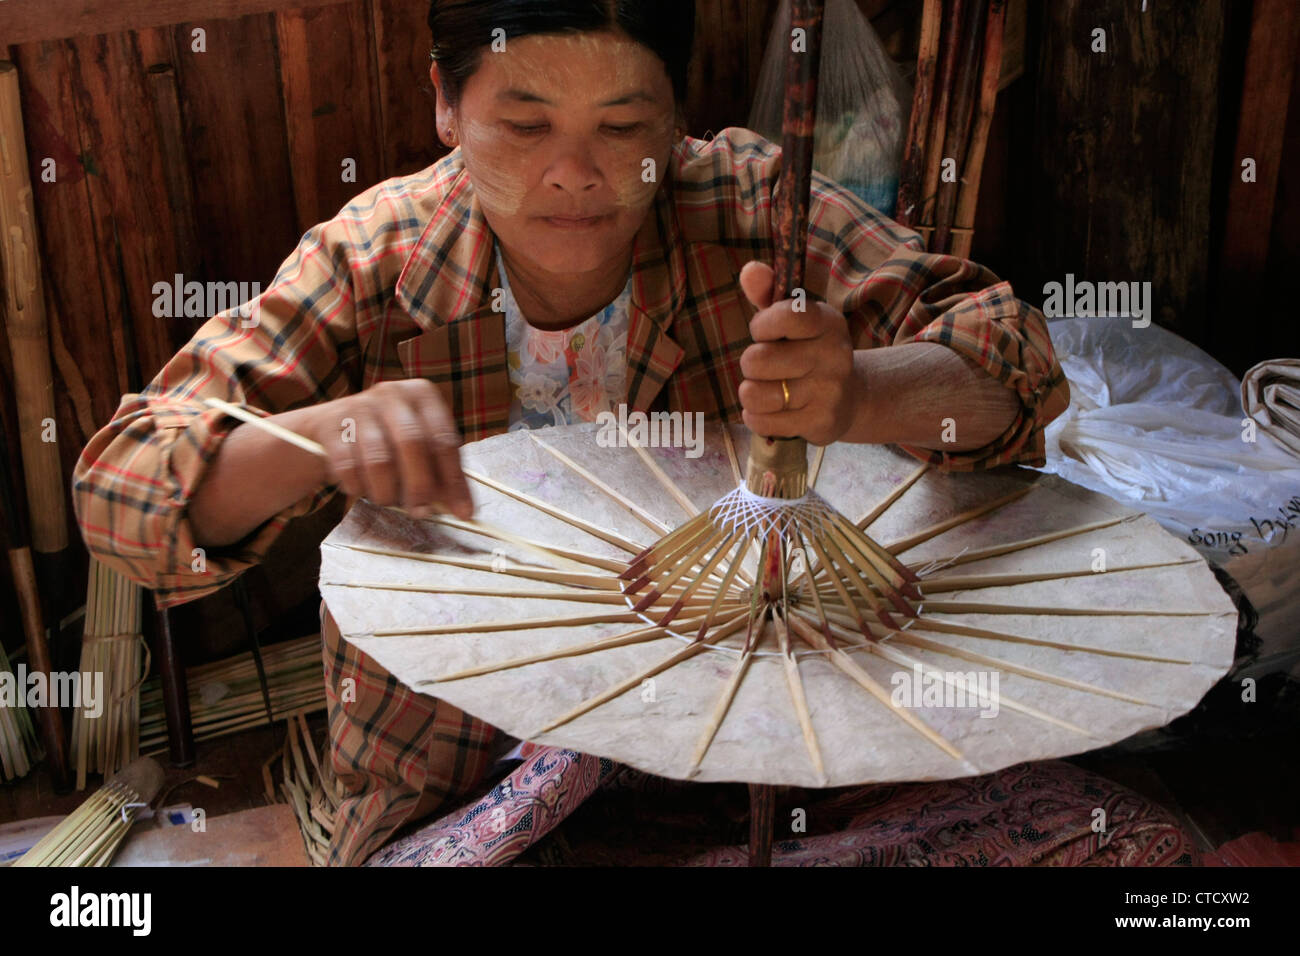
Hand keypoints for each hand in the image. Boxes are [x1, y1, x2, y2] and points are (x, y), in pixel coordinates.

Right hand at [302, 379, 473, 519]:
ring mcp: (358, 405)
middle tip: (421, 512)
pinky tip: (360, 489)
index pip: (444, 440)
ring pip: (380, 460)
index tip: (462, 512)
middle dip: (420, 486)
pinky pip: (348, 467)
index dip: (454, 480)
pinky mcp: (329, 424)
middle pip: (413, 444)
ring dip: (386, 491)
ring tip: (387, 500)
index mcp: (422, 394)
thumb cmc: (384, 441)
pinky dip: (357, 487)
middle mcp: (392, 393)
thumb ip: (439, 473)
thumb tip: (461, 510)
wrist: (327, 430)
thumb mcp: (415, 448)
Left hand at [737, 260, 857, 445]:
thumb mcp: (792, 319)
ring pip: (756, 394)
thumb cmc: (808, 350)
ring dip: (751, 393)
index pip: (786, 316)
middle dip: (751, 364)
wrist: (850, 398)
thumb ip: (768, 293)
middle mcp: (834, 355)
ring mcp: (829, 391)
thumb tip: (750, 270)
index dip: (761, 326)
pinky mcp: (821, 422)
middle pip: (757, 361)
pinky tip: (772, 410)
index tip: (764, 332)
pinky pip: (761, 421)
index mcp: (828, 322)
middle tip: (767, 366)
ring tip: (768, 389)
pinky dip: (756, 417)